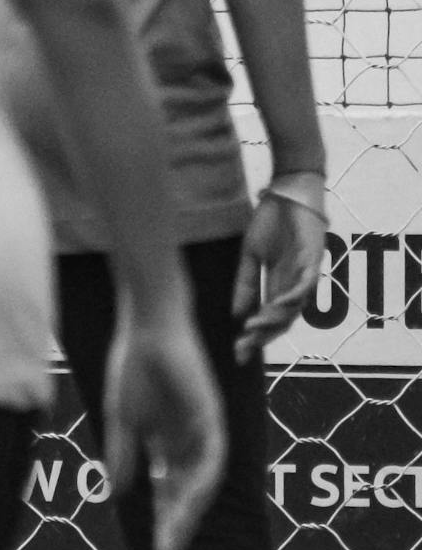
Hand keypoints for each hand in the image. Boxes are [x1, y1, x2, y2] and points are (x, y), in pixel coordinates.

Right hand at [101, 296, 225, 549]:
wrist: (146, 327)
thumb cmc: (132, 365)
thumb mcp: (122, 418)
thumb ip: (123, 455)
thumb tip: (116, 496)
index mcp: (165, 442)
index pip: (166, 490)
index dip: (162, 520)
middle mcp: (188, 442)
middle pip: (186, 493)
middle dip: (177, 525)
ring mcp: (203, 431)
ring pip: (201, 482)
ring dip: (189, 511)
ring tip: (175, 537)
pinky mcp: (212, 417)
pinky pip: (211, 457)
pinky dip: (201, 480)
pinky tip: (189, 500)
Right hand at [231, 190, 326, 360]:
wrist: (288, 195)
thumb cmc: (271, 223)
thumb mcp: (250, 256)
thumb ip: (246, 284)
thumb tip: (236, 314)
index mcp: (277, 285)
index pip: (266, 319)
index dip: (253, 337)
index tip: (236, 353)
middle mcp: (293, 286)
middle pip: (280, 321)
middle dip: (261, 337)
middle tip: (242, 348)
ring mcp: (304, 276)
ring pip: (293, 309)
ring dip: (272, 320)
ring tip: (251, 328)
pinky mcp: (313, 262)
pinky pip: (304, 286)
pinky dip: (290, 299)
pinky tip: (274, 307)